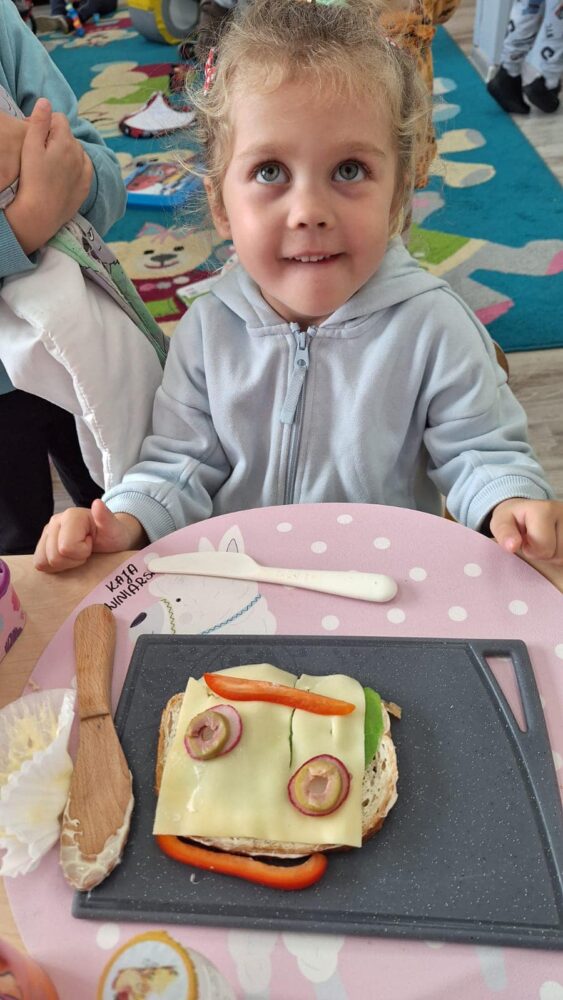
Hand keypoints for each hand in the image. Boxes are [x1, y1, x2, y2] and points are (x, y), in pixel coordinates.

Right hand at [4, 98, 92, 253]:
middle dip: (56, 137)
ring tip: (50, 165)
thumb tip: (46, 102)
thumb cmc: (31, 179)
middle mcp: (79, 153)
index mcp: (65, 140)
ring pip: (76, 151)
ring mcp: (85, 170)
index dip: (46, 123)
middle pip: (68, 135)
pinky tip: (63, 174)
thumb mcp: (30, 147)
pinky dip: (75, 166)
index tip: (35, 135)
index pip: (59, 118)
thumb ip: (40, 122)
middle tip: (40, 151)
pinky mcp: (86, 186)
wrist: (41, 213)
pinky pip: (84, 168)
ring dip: (66, 152)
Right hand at [34, 499, 146, 572]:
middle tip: (86, 551)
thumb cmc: (112, 536)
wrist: (109, 541)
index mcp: (71, 515)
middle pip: (54, 557)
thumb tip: (97, 504)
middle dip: (74, 560)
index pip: (66, 548)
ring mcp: (46, 533)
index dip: (82, 553)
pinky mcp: (42, 544)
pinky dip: (54, 567)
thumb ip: (107, 518)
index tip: (91, 544)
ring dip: (64, 564)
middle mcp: (55, 521)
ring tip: (77, 554)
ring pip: (44, 562)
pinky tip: (68, 559)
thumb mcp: (115, 530)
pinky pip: (39, 564)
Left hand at [490, 498, 562, 563]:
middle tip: (536, 540)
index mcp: (545, 509)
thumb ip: (504, 533)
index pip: (544, 548)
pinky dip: (562, 553)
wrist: (527, 508)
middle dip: (544, 553)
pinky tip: (556, 543)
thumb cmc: (514, 518)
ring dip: (555, 555)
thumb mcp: (501, 522)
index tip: (525, 539)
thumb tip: (512, 546)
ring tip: (546, 541)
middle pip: (559, 554)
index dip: (531, 550)